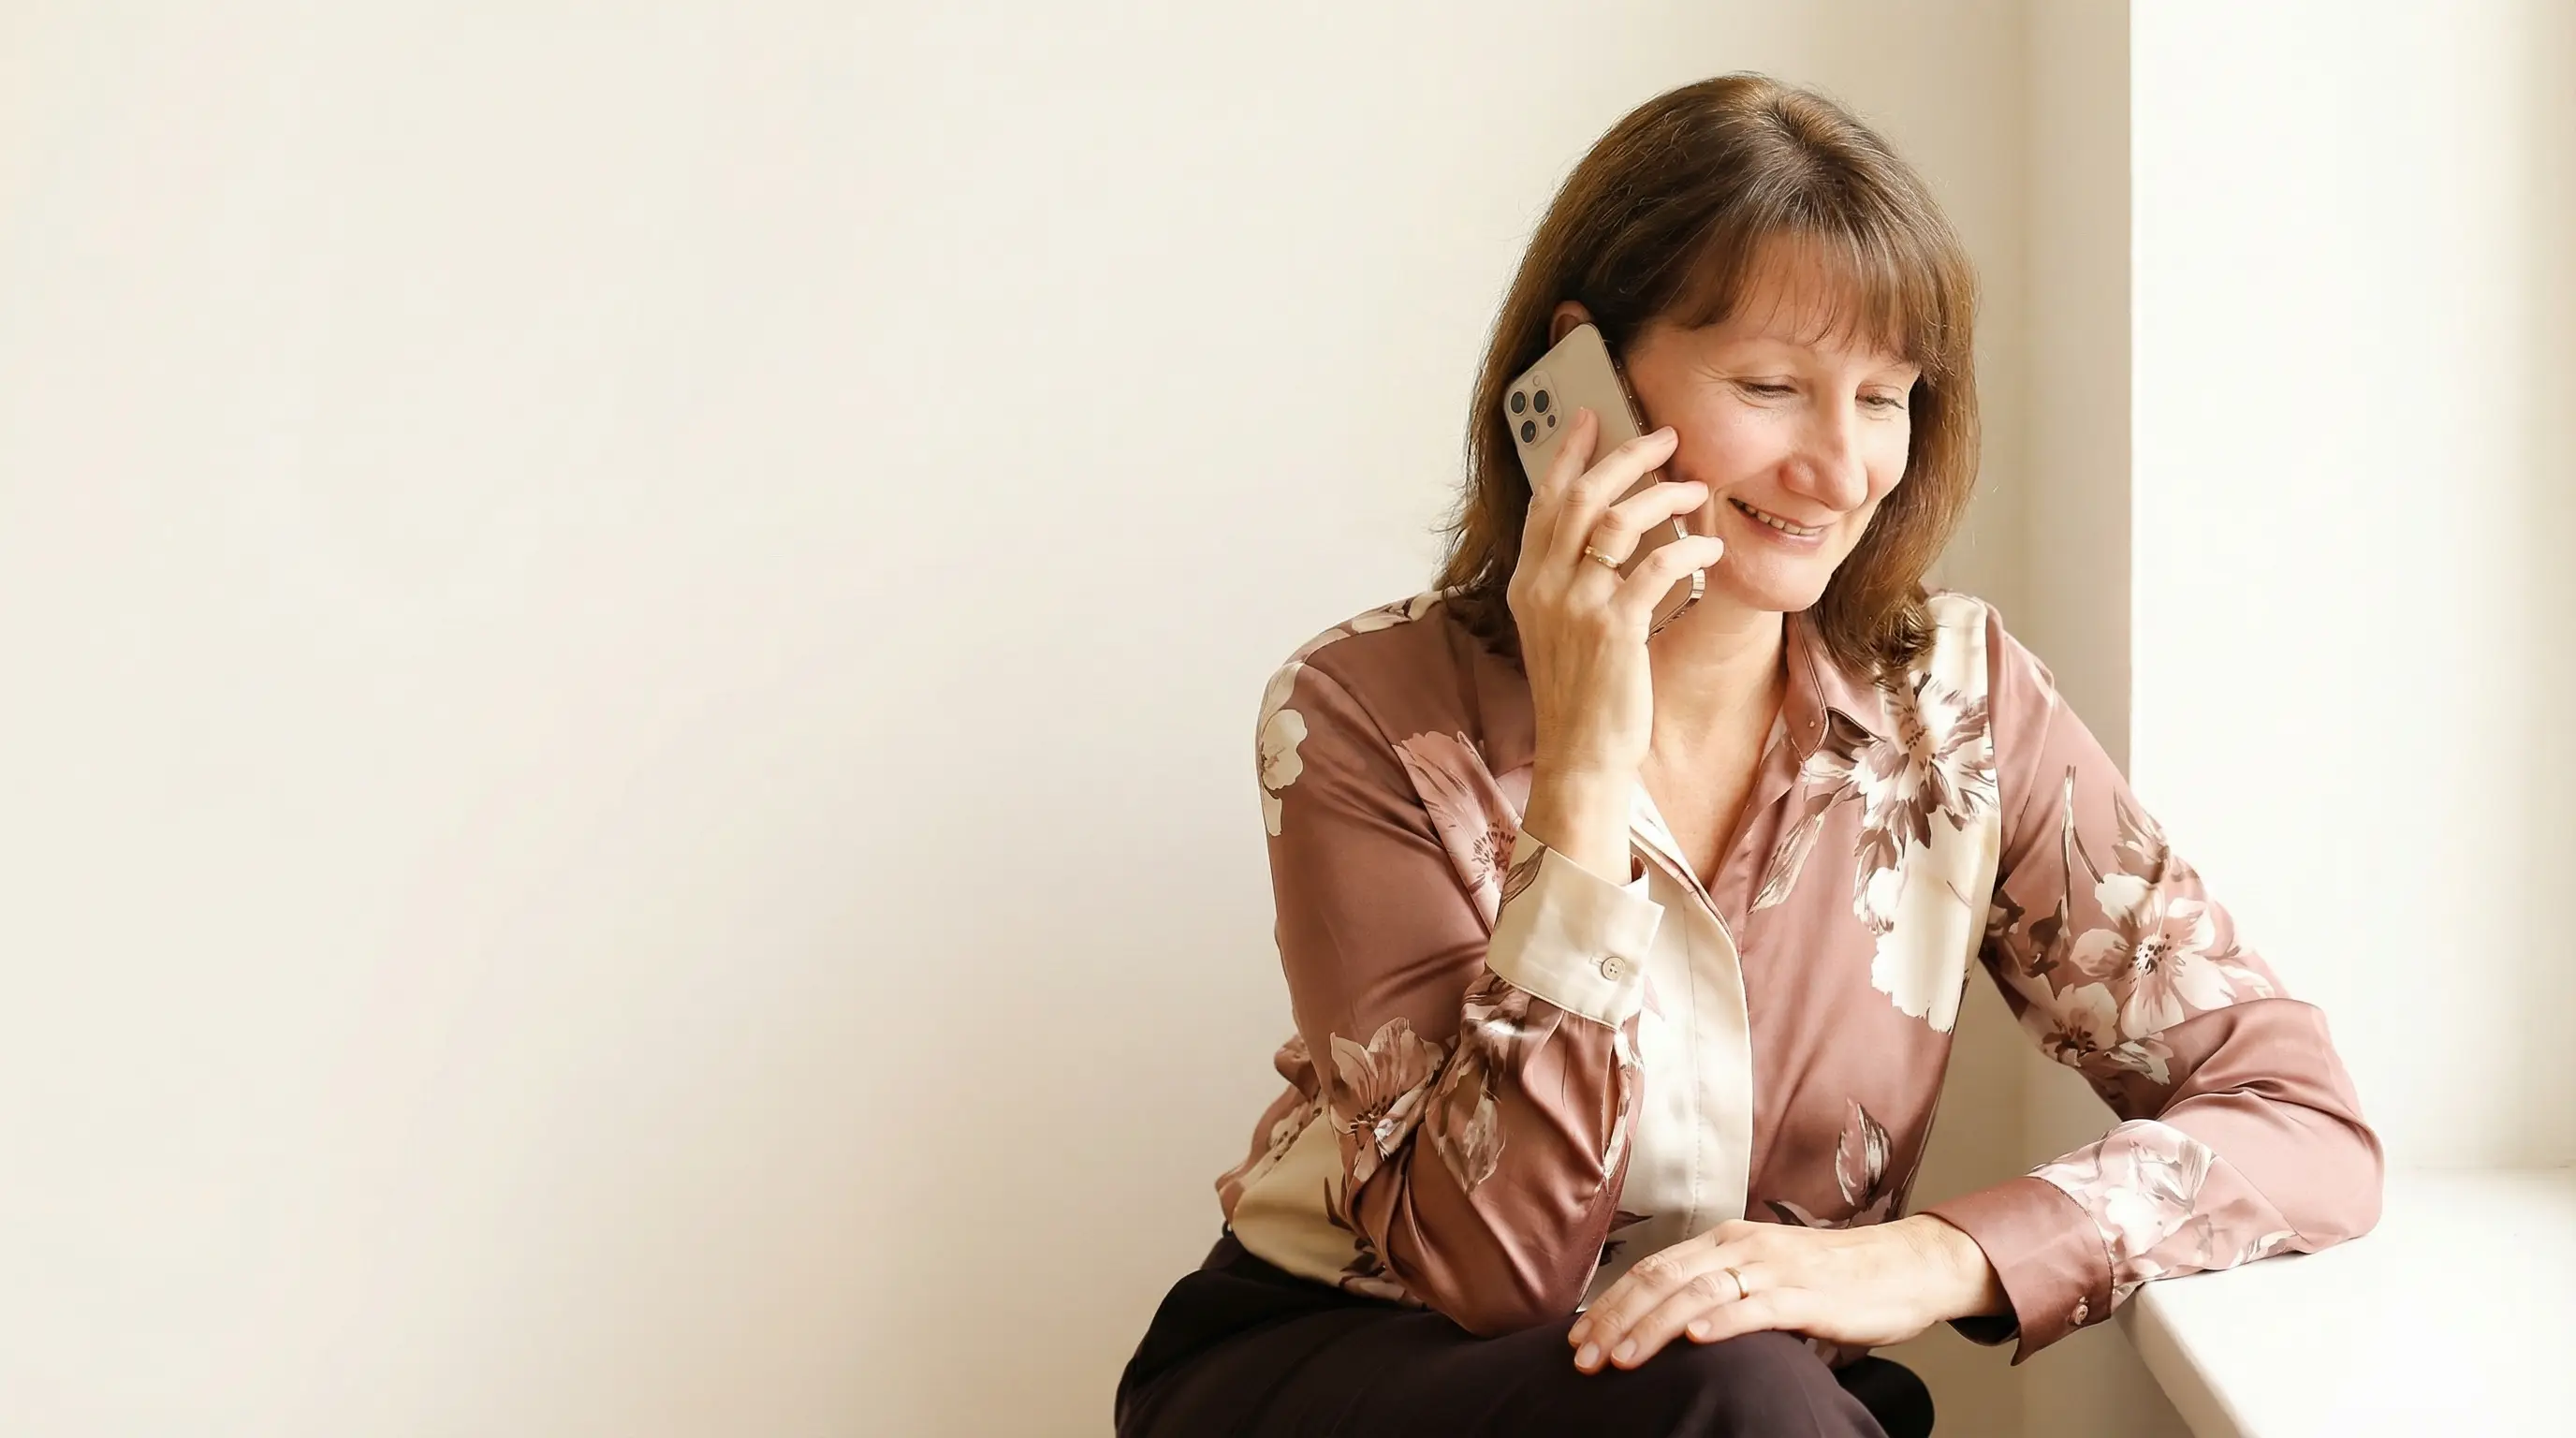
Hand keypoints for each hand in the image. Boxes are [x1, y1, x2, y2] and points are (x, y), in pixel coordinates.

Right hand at [1506, 407, 1725, 879]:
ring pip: (1616, 522)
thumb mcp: (1560, 627)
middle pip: (1580, 497)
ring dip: (1662, 496)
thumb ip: (1571, 577)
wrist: (1581, 754)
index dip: (1568, 453)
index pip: (1544, 500)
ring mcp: (1576, 607)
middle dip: (1624, 457)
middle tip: (1664, 437)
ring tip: (1695, 489)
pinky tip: (1710, 545)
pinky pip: (1656, 568)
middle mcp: (1543, 588)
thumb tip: (1611, 524)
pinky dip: (1688, 547)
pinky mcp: (1614, 630)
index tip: (1591, 417)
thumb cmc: (1581, 692)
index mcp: (1526, 583)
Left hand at [1565, 1215, 2005, 1373]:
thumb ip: (1721, 1290)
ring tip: (1619, 1359)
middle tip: (1581, 1357)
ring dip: (1652, 1328)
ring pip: (1696, 1294)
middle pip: (1662, 1280)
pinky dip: (1720, 1322)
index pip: (1652, 1269)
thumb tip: (1670, 1325)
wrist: (1903, 1267)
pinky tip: (1693, 1340)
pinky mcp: (1805, 1296)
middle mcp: (1741, 1247)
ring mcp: (1773, 1268)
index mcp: (1725, 1240)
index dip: (1609, 1303)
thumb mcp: (1764, 1275)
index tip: (1575, 1336)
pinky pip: (1754, 1307)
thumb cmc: (1831, 1278)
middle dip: (1614, 1320)